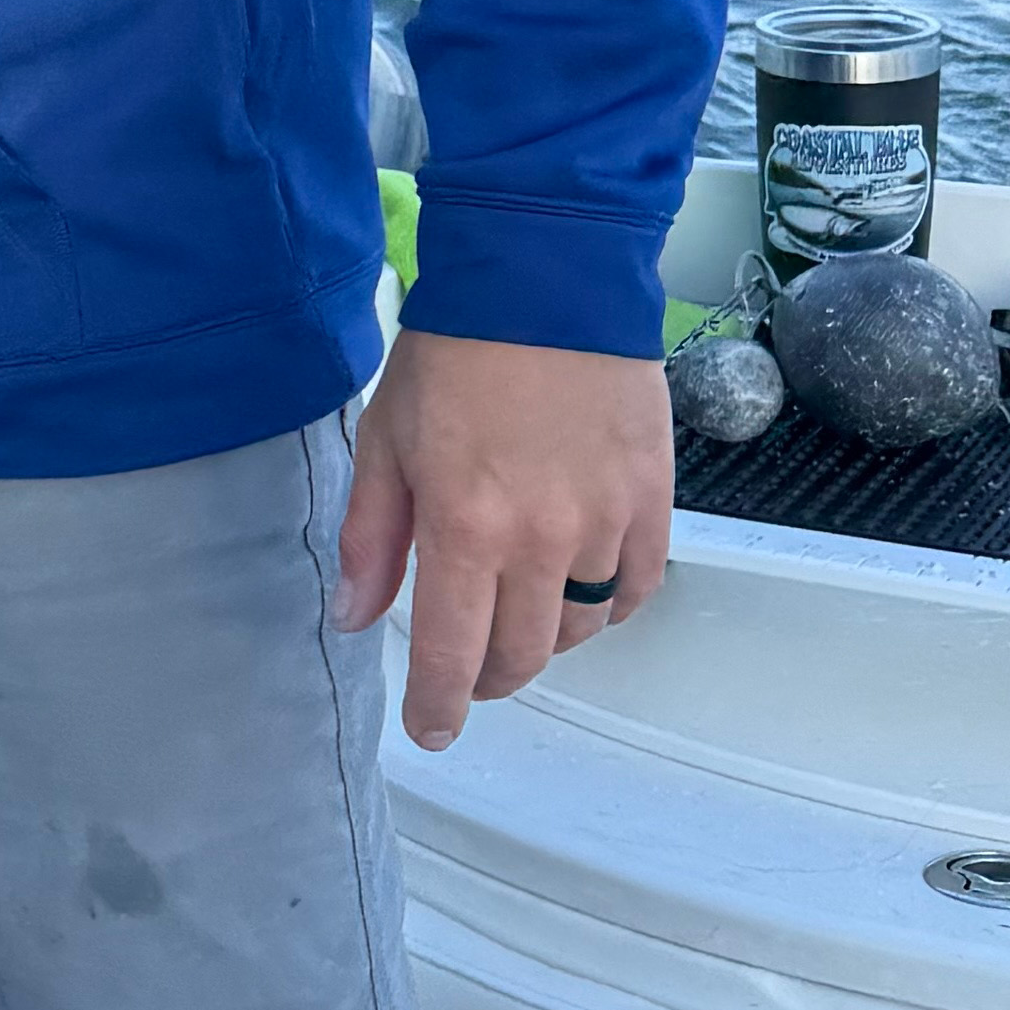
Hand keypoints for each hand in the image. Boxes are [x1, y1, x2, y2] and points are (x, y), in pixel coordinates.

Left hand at [333, 323, 672, 751]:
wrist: (548, 281)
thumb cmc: (457, 353)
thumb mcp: (386, 441)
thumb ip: (371, 538)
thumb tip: (356, 617)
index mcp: (465, 528)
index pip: (453, 654)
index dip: (439, 706)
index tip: (432, 727)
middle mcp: (541, 539)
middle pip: (523, 655)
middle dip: (489, 679)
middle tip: (469, 670)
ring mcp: (606, 522)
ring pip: (581, 626)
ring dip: (545, 639)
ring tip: (518, 615)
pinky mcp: (653, 499)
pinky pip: (637, 586)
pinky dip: (610, 604)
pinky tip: (582, 588)